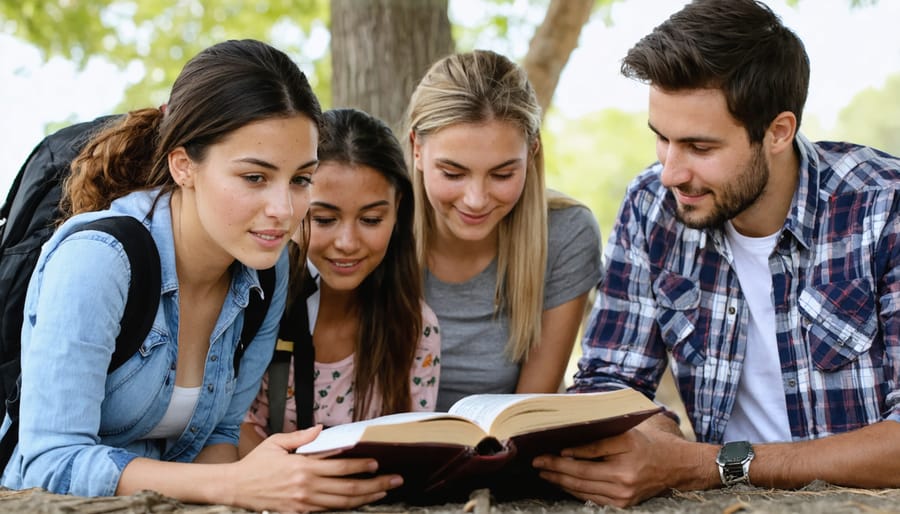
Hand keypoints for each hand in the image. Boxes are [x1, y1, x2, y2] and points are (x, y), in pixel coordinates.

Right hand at [229, 425, 402, 512]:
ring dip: (366, 497)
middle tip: (394, 480)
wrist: (235, 488)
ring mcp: (304, 503)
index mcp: (302, 467)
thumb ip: (301, 436)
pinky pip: (328, 510)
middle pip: (348, 488)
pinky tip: (360, 501)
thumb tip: (322, 430)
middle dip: (374, 484)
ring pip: (342, 503)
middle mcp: (306, 487)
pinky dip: (346, 506)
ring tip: (383, 491)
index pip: (340, 467)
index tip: (377, 462)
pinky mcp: (299, 513)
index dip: (361, 465)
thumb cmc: (256, 464)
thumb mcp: (277, 443)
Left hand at [532, 424, 687, 507]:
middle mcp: (624, 483)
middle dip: (555, 470)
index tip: (545, 453)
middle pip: (581, 478)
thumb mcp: (625, 435)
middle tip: (537, 463)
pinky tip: (562, 482)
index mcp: (624, 463)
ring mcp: (624, 497)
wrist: (675, 465)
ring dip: (561, 482)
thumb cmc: (648, 443)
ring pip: (584, 491)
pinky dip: (575, 491)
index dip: (562, 459)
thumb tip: (568, 449)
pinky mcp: (624, 505)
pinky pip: (592, 499)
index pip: (585, 462)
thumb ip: (597, 442)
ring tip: (544, 472)